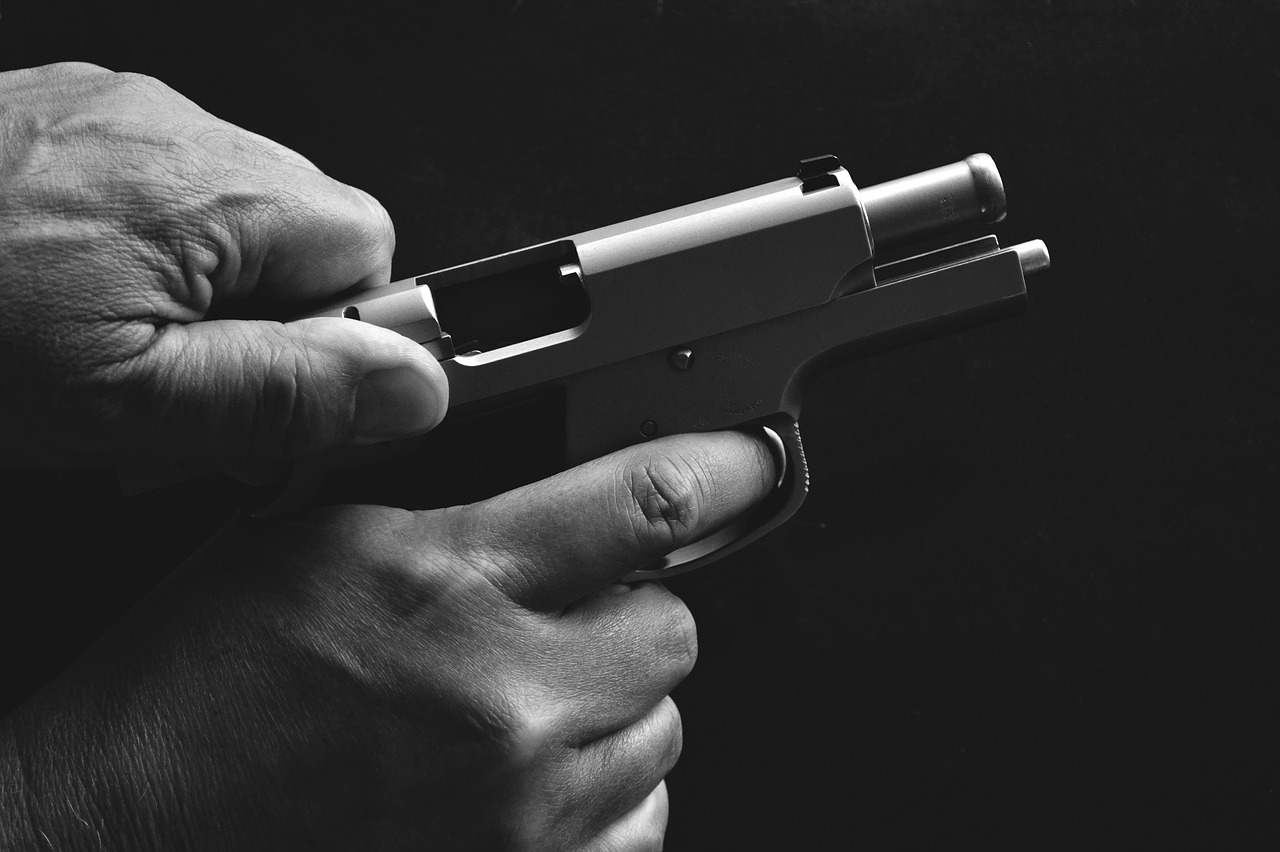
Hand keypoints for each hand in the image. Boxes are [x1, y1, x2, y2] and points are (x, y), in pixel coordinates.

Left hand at [0, 62, 446, 467]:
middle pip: (302, 228)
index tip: (284, 390)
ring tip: (114, 348)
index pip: (371, 246)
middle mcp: (169, 124)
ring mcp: (107, 109)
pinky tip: (71, 298)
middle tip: (185, 390)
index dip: (343, 333)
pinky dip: (140, 249)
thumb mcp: (124, 406)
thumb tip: (417, 386)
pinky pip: (153, 186)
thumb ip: (288, 392)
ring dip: (203, 288)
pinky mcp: (54, 114)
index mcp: (209, 188)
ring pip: (227, 212)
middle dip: (271, 317)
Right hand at [0, 430, 776, 849]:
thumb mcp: (313, 538)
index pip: (647, 503)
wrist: (132, 829)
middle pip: (674, 625)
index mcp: (445, 581)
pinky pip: (639, 822)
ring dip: (613, 704)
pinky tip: (527, 775)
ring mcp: (524, 806)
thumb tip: (566, 477)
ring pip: (662, 727)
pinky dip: (603, 794)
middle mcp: (503, 698)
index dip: (721, 471)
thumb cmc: (200, 689)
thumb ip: (453, 501)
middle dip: (634, 607)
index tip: (748, 464)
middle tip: (561, 612)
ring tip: (520, 702)